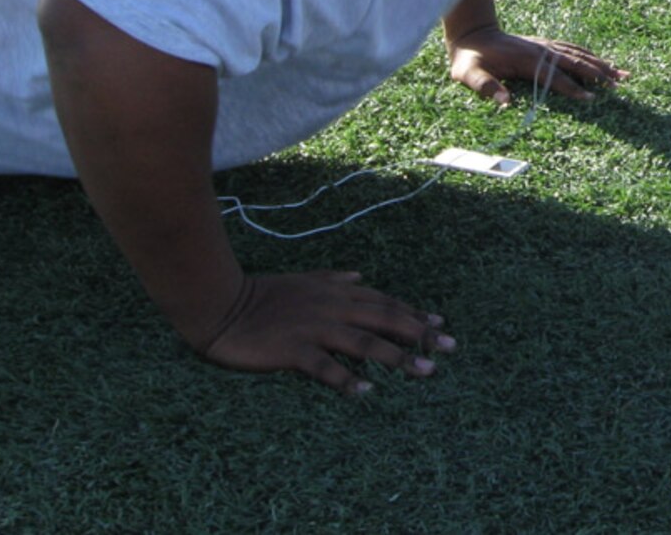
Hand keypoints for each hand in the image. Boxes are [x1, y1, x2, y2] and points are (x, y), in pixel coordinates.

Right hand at [195, 270, 454, 394]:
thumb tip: (360, 277)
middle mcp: (332, 308)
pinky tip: (366, 392)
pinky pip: (325, 367)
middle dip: (420, 335)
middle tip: (449, 349)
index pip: (384, 302)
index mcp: (335, 293)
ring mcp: (314, 328)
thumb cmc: (262, 293)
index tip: (440, 325)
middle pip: (385, 320)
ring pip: (365, 343)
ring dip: (397, 358)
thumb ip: (334, 279)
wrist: (220, 303)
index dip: (414, 314)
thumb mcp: (303, 280)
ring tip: (424, 372)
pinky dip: (346, 379)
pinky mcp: (292, 350)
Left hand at [447, 25, 626, 105]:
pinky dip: (589, 54)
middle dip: (598, 74)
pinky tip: (601, 60)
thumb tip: (505, 102)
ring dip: (600, 63)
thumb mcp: (469, 74)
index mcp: (527, 60)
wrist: (471, 33)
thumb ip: (486, 87)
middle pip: (576, 62)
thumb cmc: (469, 59)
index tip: (591, 99)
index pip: (555, 77)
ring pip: (578, 53)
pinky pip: (572, 48)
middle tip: (618, 85)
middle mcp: (541, 50)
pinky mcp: (544, 44)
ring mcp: (544, 45)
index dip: (573, 88)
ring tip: (621, 73)